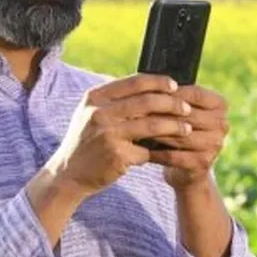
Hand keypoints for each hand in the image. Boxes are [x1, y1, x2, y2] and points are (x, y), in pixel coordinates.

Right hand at [42, 73, 192, 199]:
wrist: (68, 174)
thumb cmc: (87, 142)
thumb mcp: (92, 114)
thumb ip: (115, 101)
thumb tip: (152, 87)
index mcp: (95, 98)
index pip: (134, 82)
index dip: (158, 82)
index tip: (175, 86)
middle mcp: (99, 113)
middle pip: (147, 102)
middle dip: (172, 104)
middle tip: (187, 109)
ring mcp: (108, 134)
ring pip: (152, 125)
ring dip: (174, 127)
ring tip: (187, 129)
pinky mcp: (116, 155)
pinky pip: (147, 151)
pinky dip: (159, 152)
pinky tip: (169, 153)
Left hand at [145, 84, 229, 189]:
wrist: (188, 168)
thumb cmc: (181, 129)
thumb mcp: (182, 110)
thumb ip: (174, 98)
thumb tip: (150, 85)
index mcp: (221, 105)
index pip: (195, 94)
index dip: (171, 92)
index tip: (147, 92)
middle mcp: (223, 124)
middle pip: (187, 115)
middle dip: (160, 113)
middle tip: (136, 110)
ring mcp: (215, 145)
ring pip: (180, 135)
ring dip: (156, 132)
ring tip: (136, 128)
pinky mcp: (204, 163)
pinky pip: (175, 156)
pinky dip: (156, 153)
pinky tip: (141, 149)